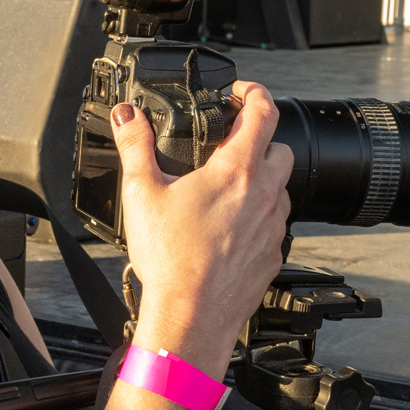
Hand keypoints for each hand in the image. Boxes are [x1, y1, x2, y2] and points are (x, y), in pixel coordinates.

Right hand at [109, 81, 293, 371]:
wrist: (190, 316)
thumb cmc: (171, 261)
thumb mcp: (142, 192)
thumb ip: (135, 146)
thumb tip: (128, 117)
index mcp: (236, 170)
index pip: (264, 112)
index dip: (254, 93)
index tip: (239, 93)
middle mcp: (263, 194)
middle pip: (280, 147)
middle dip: (259, 137)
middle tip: (229, 142)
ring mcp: (273, 227)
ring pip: (280, 187)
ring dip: (260, 178)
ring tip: (225, 187)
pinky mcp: (272, 255)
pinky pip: (274, 224)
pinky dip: (257, 216)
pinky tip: (228, 227)